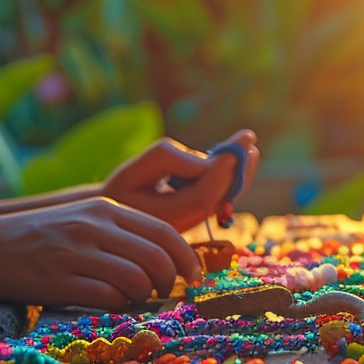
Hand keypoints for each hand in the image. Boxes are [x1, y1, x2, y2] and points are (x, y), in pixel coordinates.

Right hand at [0, 198, 201, 309]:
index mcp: (104, 209)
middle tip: (163, 294)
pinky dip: (117, 306)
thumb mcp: (82, 221)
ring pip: (137, 279)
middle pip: (157, 258)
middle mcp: (93, 227)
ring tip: (130, 299)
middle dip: (170, 282)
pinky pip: (108, 298)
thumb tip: (166, 263)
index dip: (187, 259)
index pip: (165, 233)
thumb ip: (121, 234)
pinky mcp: (59, 280)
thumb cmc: (37, 239)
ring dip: (142, 297)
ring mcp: (75, 253)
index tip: (193, 278)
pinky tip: (107, 304)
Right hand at [101, 130, 259, 230]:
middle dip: (236, 168)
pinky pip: (218, 194)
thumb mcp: (135, 169)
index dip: (220, 171)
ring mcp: (194, 221)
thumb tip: (205, 161)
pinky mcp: (198, 214)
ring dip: (237, 171)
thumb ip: (169, 160)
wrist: (114, 222)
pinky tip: (237, 156)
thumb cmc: (121, 190)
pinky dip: (228, 175)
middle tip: (249, 140)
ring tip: (249, 145)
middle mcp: (185, 224)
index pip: (203, 195)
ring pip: (223, 196)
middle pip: (220, 197)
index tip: (235, 146)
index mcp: (165, 217)